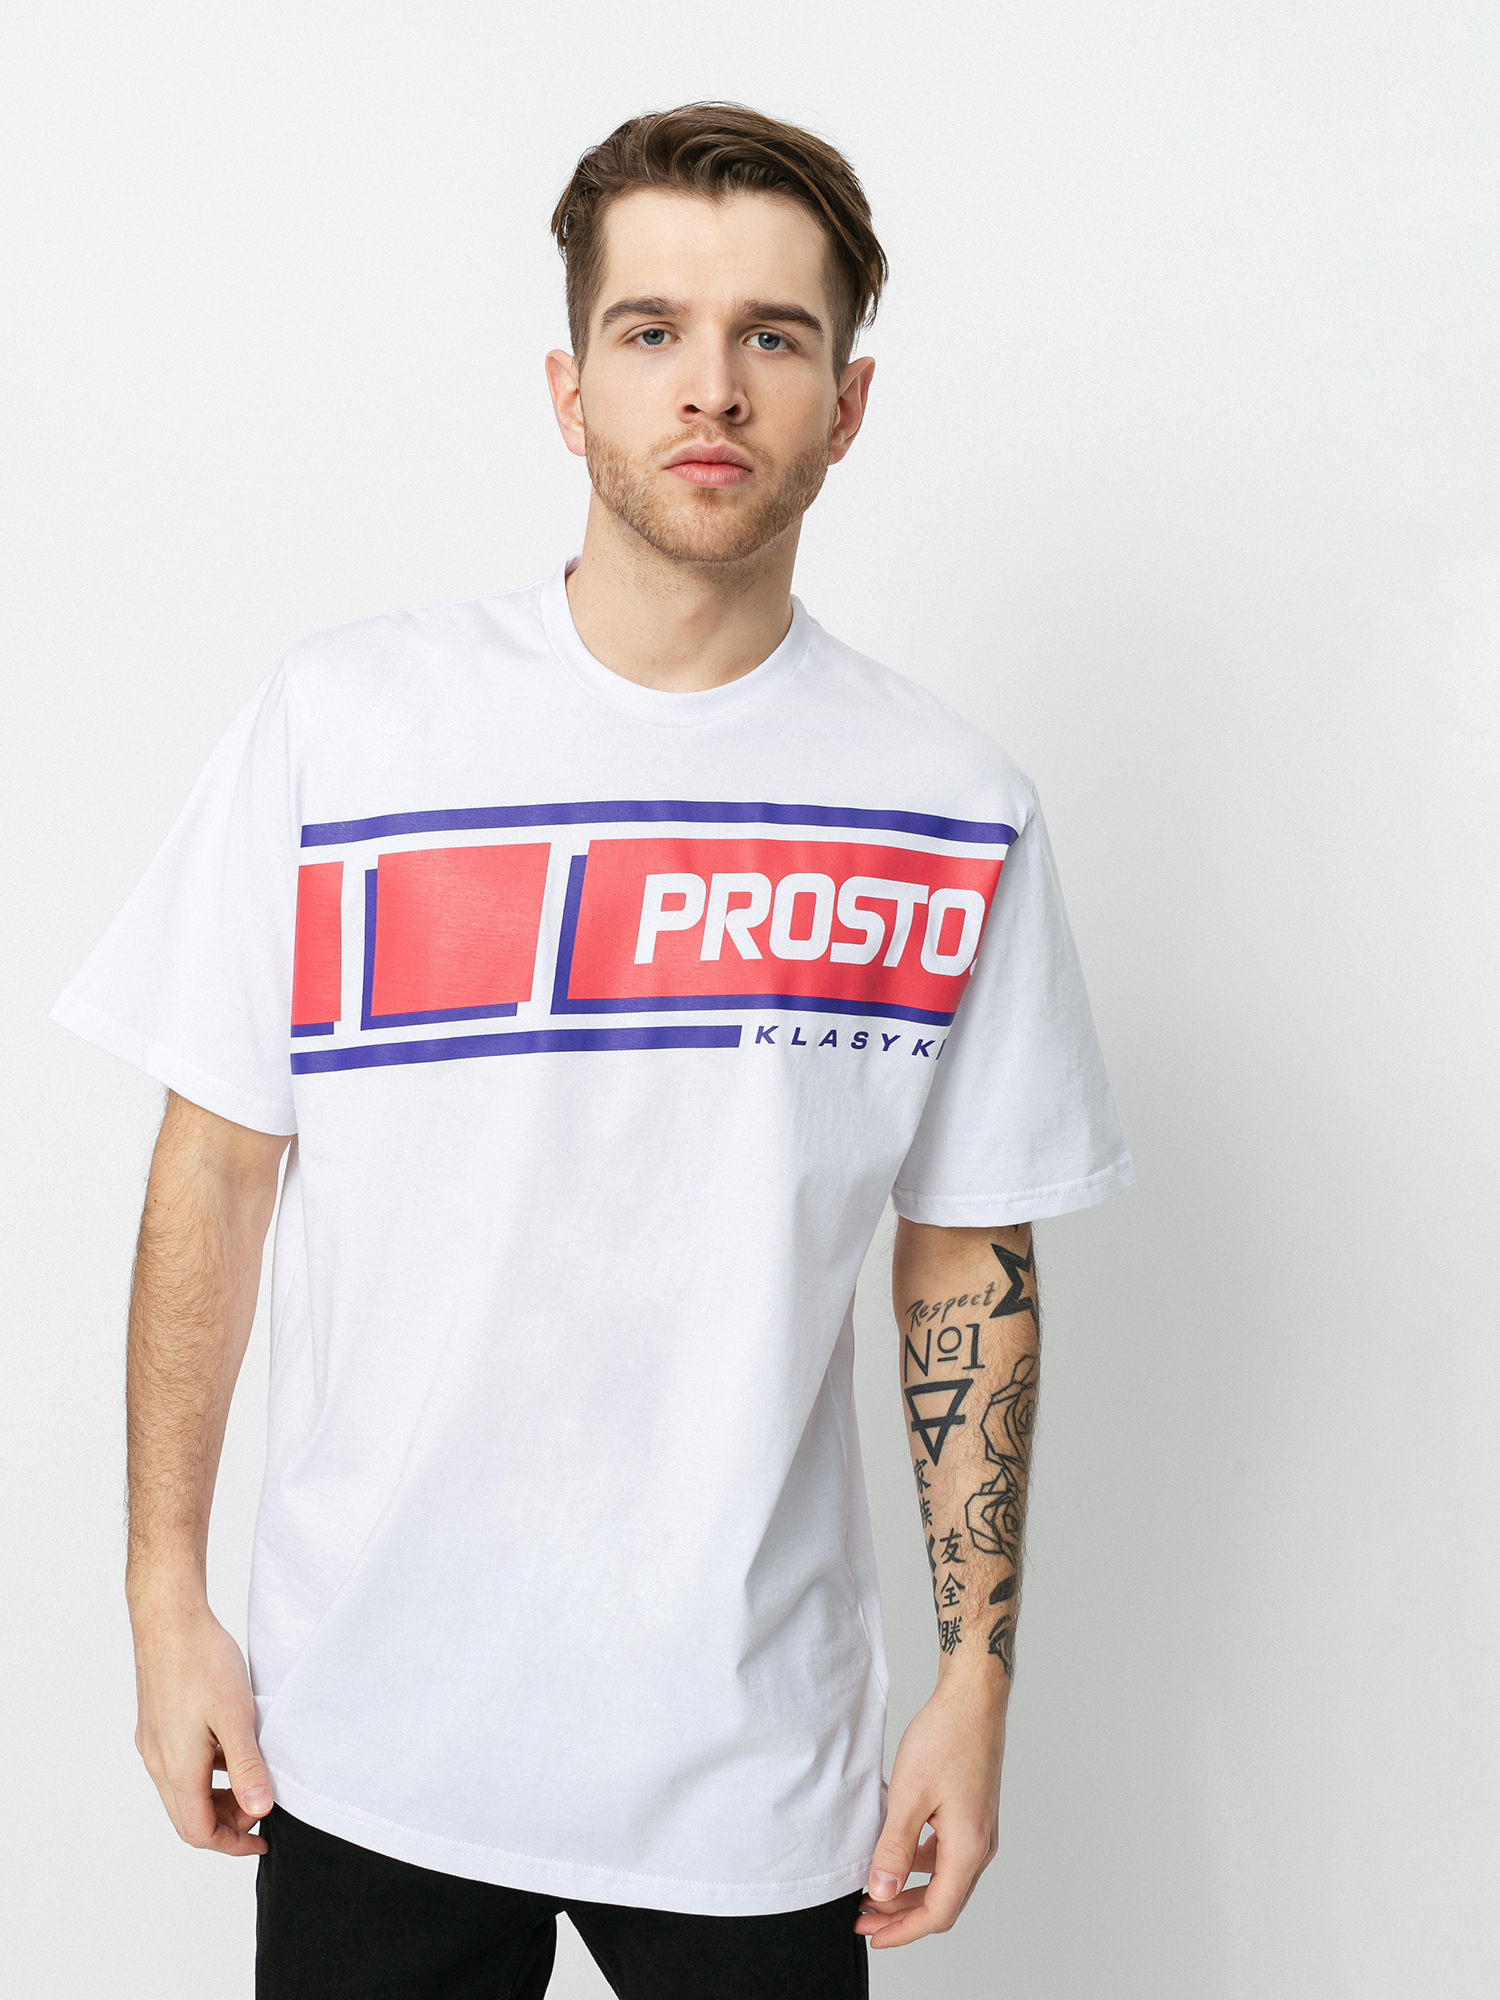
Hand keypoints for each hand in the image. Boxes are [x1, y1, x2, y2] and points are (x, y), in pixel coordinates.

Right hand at [131, 1597, 272, 1856]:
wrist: (169, 1619)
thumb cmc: (202, 1661)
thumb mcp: (236, 1716)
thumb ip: (246, 1766)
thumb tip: (259, 1810)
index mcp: (177, 1768)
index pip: (197, 1831)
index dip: (231, 1843)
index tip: (262, 1838)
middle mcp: (159, 1762)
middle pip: (188, 1816)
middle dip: (226, 1824)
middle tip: (262, 1812)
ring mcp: (154, 1743)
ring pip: (183, 1790)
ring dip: (216, 1797)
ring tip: (252, 1783)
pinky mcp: (157, 1724)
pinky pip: (179, 1765)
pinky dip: (206, 1772)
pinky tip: (230, 1750)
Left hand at [856, 1680, 1004, 1946]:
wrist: (973, 1699)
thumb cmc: (946, 1738)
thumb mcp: (909, 1796)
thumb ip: (894, 1849)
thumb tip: (882, 1893)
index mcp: (968, 1848)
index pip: (938, 1912)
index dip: (904, 1931)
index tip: (873, 1937)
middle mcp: (980, 1846)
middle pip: (942, 1901)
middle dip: (901, 1915)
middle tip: (863, 1918)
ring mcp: (978, 1830)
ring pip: (943, 1878)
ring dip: (909, 1890)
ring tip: (873, 1890)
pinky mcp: (972, 1814)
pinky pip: (945, 1854)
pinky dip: (919, 1864)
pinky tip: (893, 1853)